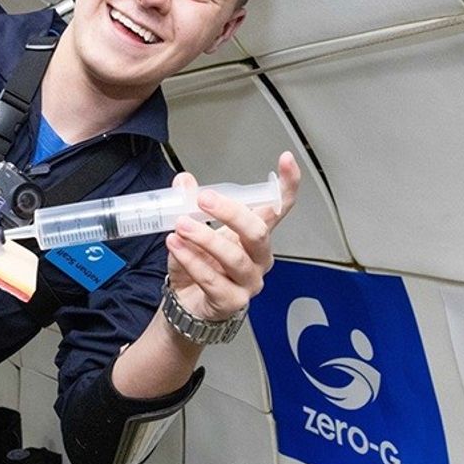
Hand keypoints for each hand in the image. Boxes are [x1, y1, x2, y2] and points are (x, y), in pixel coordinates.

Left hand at [164, 152, 300, 322]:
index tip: (286, 160)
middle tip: (204, 198)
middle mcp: (258, 258)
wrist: (187, 303)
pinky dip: (192, 261)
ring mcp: (248, 281)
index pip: (278, 207)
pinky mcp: (231, 301)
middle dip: (231, 213)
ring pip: (234, 258)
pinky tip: (177, 247)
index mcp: (255, 235)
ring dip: (205, 238)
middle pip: (257, 232)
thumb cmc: (200, 264)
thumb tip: (184, 181)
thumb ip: (189, 204)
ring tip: (181, 226)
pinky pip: (212, 279)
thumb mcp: (192, 228)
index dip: (286, 184)